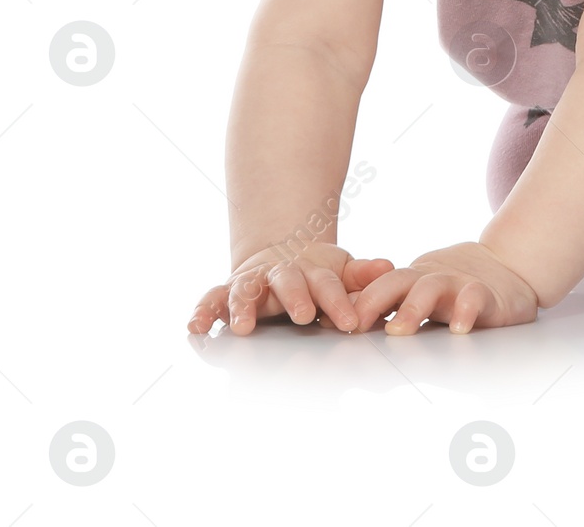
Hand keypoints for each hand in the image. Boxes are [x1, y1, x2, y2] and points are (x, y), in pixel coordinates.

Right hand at [188, 241, 395, 335]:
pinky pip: (211, 299)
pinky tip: (195, 327)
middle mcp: (279, 274)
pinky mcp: (227, 291)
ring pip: (245, 289)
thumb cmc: (315, 274)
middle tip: (303, 316)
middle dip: (295, 298)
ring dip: (244, 307)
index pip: (328, 285)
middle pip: (287, 281)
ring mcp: (251, 281)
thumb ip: (361, 274)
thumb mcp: (340, 272)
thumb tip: (388, 267)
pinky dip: (202, 311)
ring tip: (243, 327)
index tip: (352, 324)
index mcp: (311, 272)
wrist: (279, 255)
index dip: (340, 303)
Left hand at [350, 240, 539, 334]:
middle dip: (373, 301)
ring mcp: (458, 283)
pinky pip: (474, 297)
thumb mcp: (421, 294)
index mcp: (411, 281)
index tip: (332, 323)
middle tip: (355, 325)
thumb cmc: (456, 287)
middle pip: (397, 281)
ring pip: (431, 288)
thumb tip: (340, 324)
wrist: (509, 266)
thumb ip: (390, 306)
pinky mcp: (487, 293)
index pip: (378, 286)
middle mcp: (430, 279)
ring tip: (400, 330)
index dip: (356, 302)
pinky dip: (465, 310)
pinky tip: (459, 327)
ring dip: (413, 308)